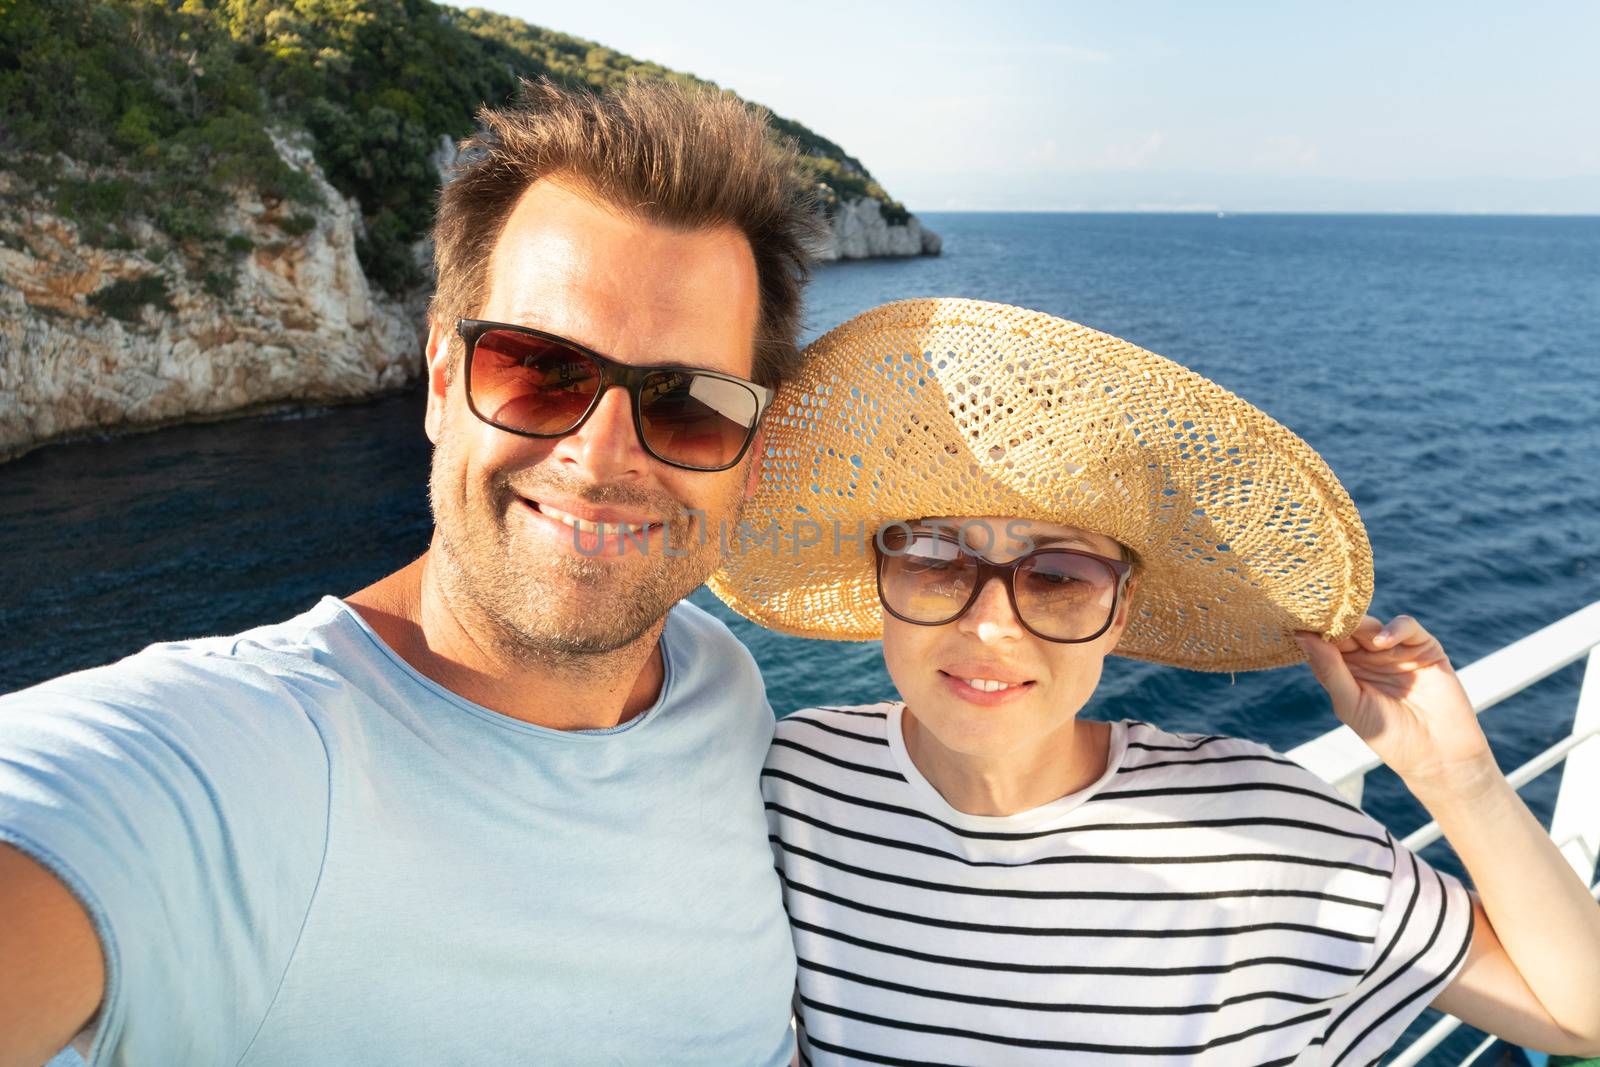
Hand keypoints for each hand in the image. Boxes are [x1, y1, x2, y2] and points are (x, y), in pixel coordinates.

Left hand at [1293, 615, 1495, 791]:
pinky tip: (1381, 642)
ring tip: (1351, 631)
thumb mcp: (1350, 703)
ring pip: (1373, 624)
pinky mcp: (1424, 648)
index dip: (1311, 631)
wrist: (1437, 756)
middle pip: (1346, 629)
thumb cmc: (1388, 735)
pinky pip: (1407, 627)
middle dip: (1334, 622)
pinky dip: (1393, 629)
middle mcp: (1368, 657)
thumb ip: (1329, 669)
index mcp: (1345, 670)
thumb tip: (1301, 635)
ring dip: (1360, 624)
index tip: (1294, 618)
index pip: (1323, 643)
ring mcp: (1396, 650)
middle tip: (1323, 614)